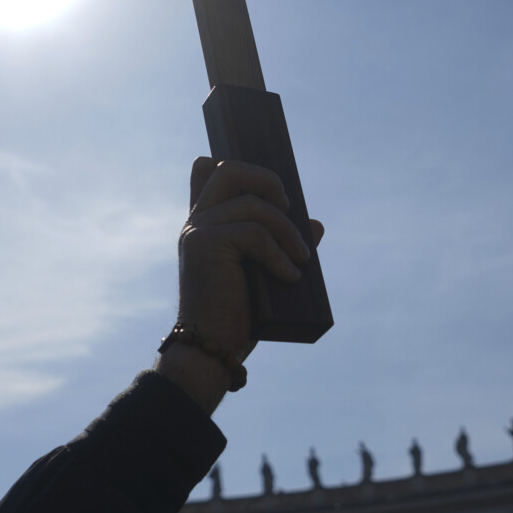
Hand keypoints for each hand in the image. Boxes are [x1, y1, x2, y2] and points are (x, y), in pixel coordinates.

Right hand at [157, 157, 323, 413]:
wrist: (211, 349)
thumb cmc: (237, 316)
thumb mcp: (265, 273)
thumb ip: (282, 244)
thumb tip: (316, 223)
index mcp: (205, 224)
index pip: (206, 171)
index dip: (232, 162)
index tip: (266, 181)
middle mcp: (196, 221)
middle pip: (230, 170)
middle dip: (267, 181)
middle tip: (289, 209)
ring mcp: (197, 231)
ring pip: (252, 205)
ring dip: (286, 230)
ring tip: (301, 257)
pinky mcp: (204, 245)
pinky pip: (254, 233)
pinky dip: (279, 254)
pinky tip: (290, 276)